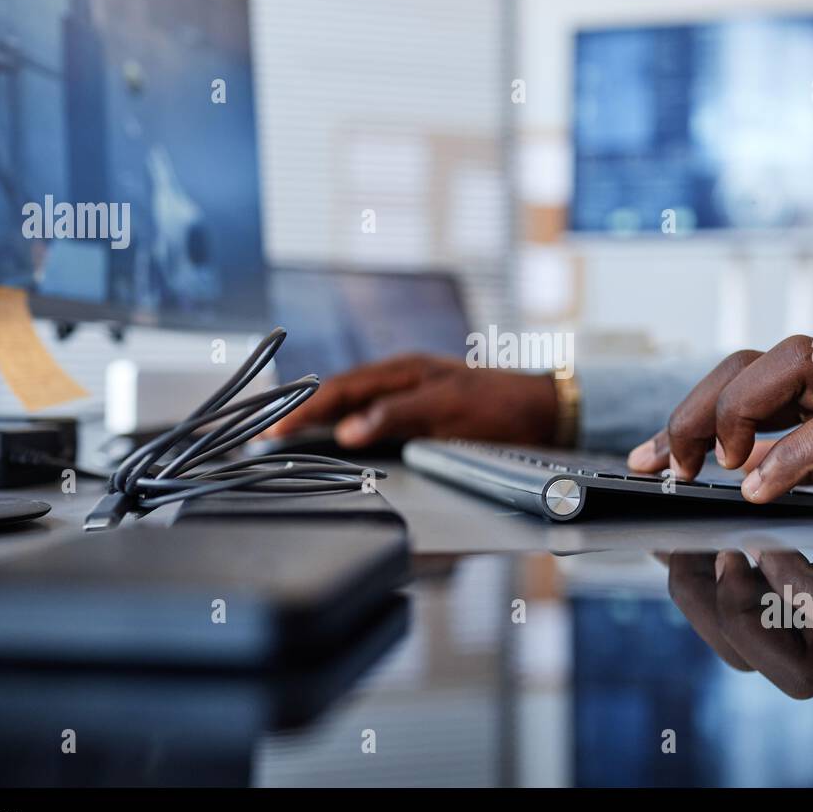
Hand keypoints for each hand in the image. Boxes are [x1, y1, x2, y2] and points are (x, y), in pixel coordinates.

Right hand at [266, 354, 557, 448]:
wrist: (548, 411)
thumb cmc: (502, 407)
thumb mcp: (448, 410)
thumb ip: (395, 416)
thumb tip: (344, 430)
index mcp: (403, 371)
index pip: (339, 390)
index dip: (302, 411)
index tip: (272, 431)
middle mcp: (402, 379)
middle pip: (339, 396)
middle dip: (300, 414)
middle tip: (264, 438)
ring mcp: (412, 395)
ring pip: (352, 407)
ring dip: (319, 422)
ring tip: (287, 439)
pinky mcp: (423, 412)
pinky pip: (372, 417)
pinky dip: (346, 427)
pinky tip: (337, 440)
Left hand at [628, 336, 812, 519]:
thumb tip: (749, 481)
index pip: (745, 378)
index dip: (685, 412)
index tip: (640, 460)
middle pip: (754, 360)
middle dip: (694, 408)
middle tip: (662, 468)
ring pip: (798, 360)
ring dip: (736, 411)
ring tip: (710, 469)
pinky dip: (794, 455)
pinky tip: (759, 490)